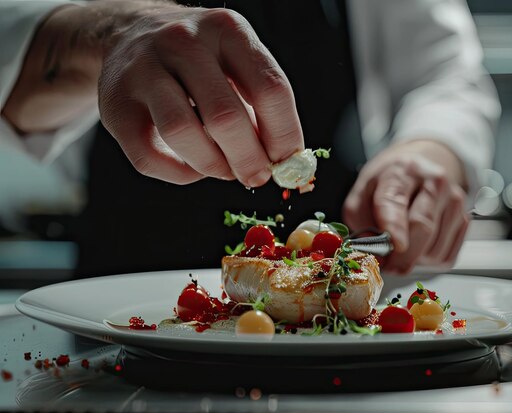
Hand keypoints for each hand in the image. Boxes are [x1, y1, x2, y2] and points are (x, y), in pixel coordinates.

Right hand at [98, 4, 303, 184]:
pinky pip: (149, 157)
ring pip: (182, 133)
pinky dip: (179, 174)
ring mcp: (142, 69)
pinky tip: (194, 167)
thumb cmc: (198, 60)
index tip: (288, 160)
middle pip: (225, 116)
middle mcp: (182, 41)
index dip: (284, 134)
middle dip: (249, 159)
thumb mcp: (236, 63)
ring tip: (226, 170)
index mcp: (226, 29)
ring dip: (213, 166)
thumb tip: (286, 161)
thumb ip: (262, 105)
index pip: (270, 88)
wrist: (131, 34)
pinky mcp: (114, 104)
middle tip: (258, 176)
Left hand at [343, 141, 469, 273]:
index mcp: (402, 171)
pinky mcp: (464, 221)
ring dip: (413, 261)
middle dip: (401, 256)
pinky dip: (428, 263)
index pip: (395, 200)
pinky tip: (417, 251)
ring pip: (434, 249)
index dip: (394, 225)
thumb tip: (372, 252)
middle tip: (386, 267)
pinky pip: (445, 257)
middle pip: (421, 227)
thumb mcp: (364, 190)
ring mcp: (454, 202)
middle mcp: (435, 183)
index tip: (393, 245)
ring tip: (400, 252)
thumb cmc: (390, 182)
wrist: (421, 169)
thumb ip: (359, 219)